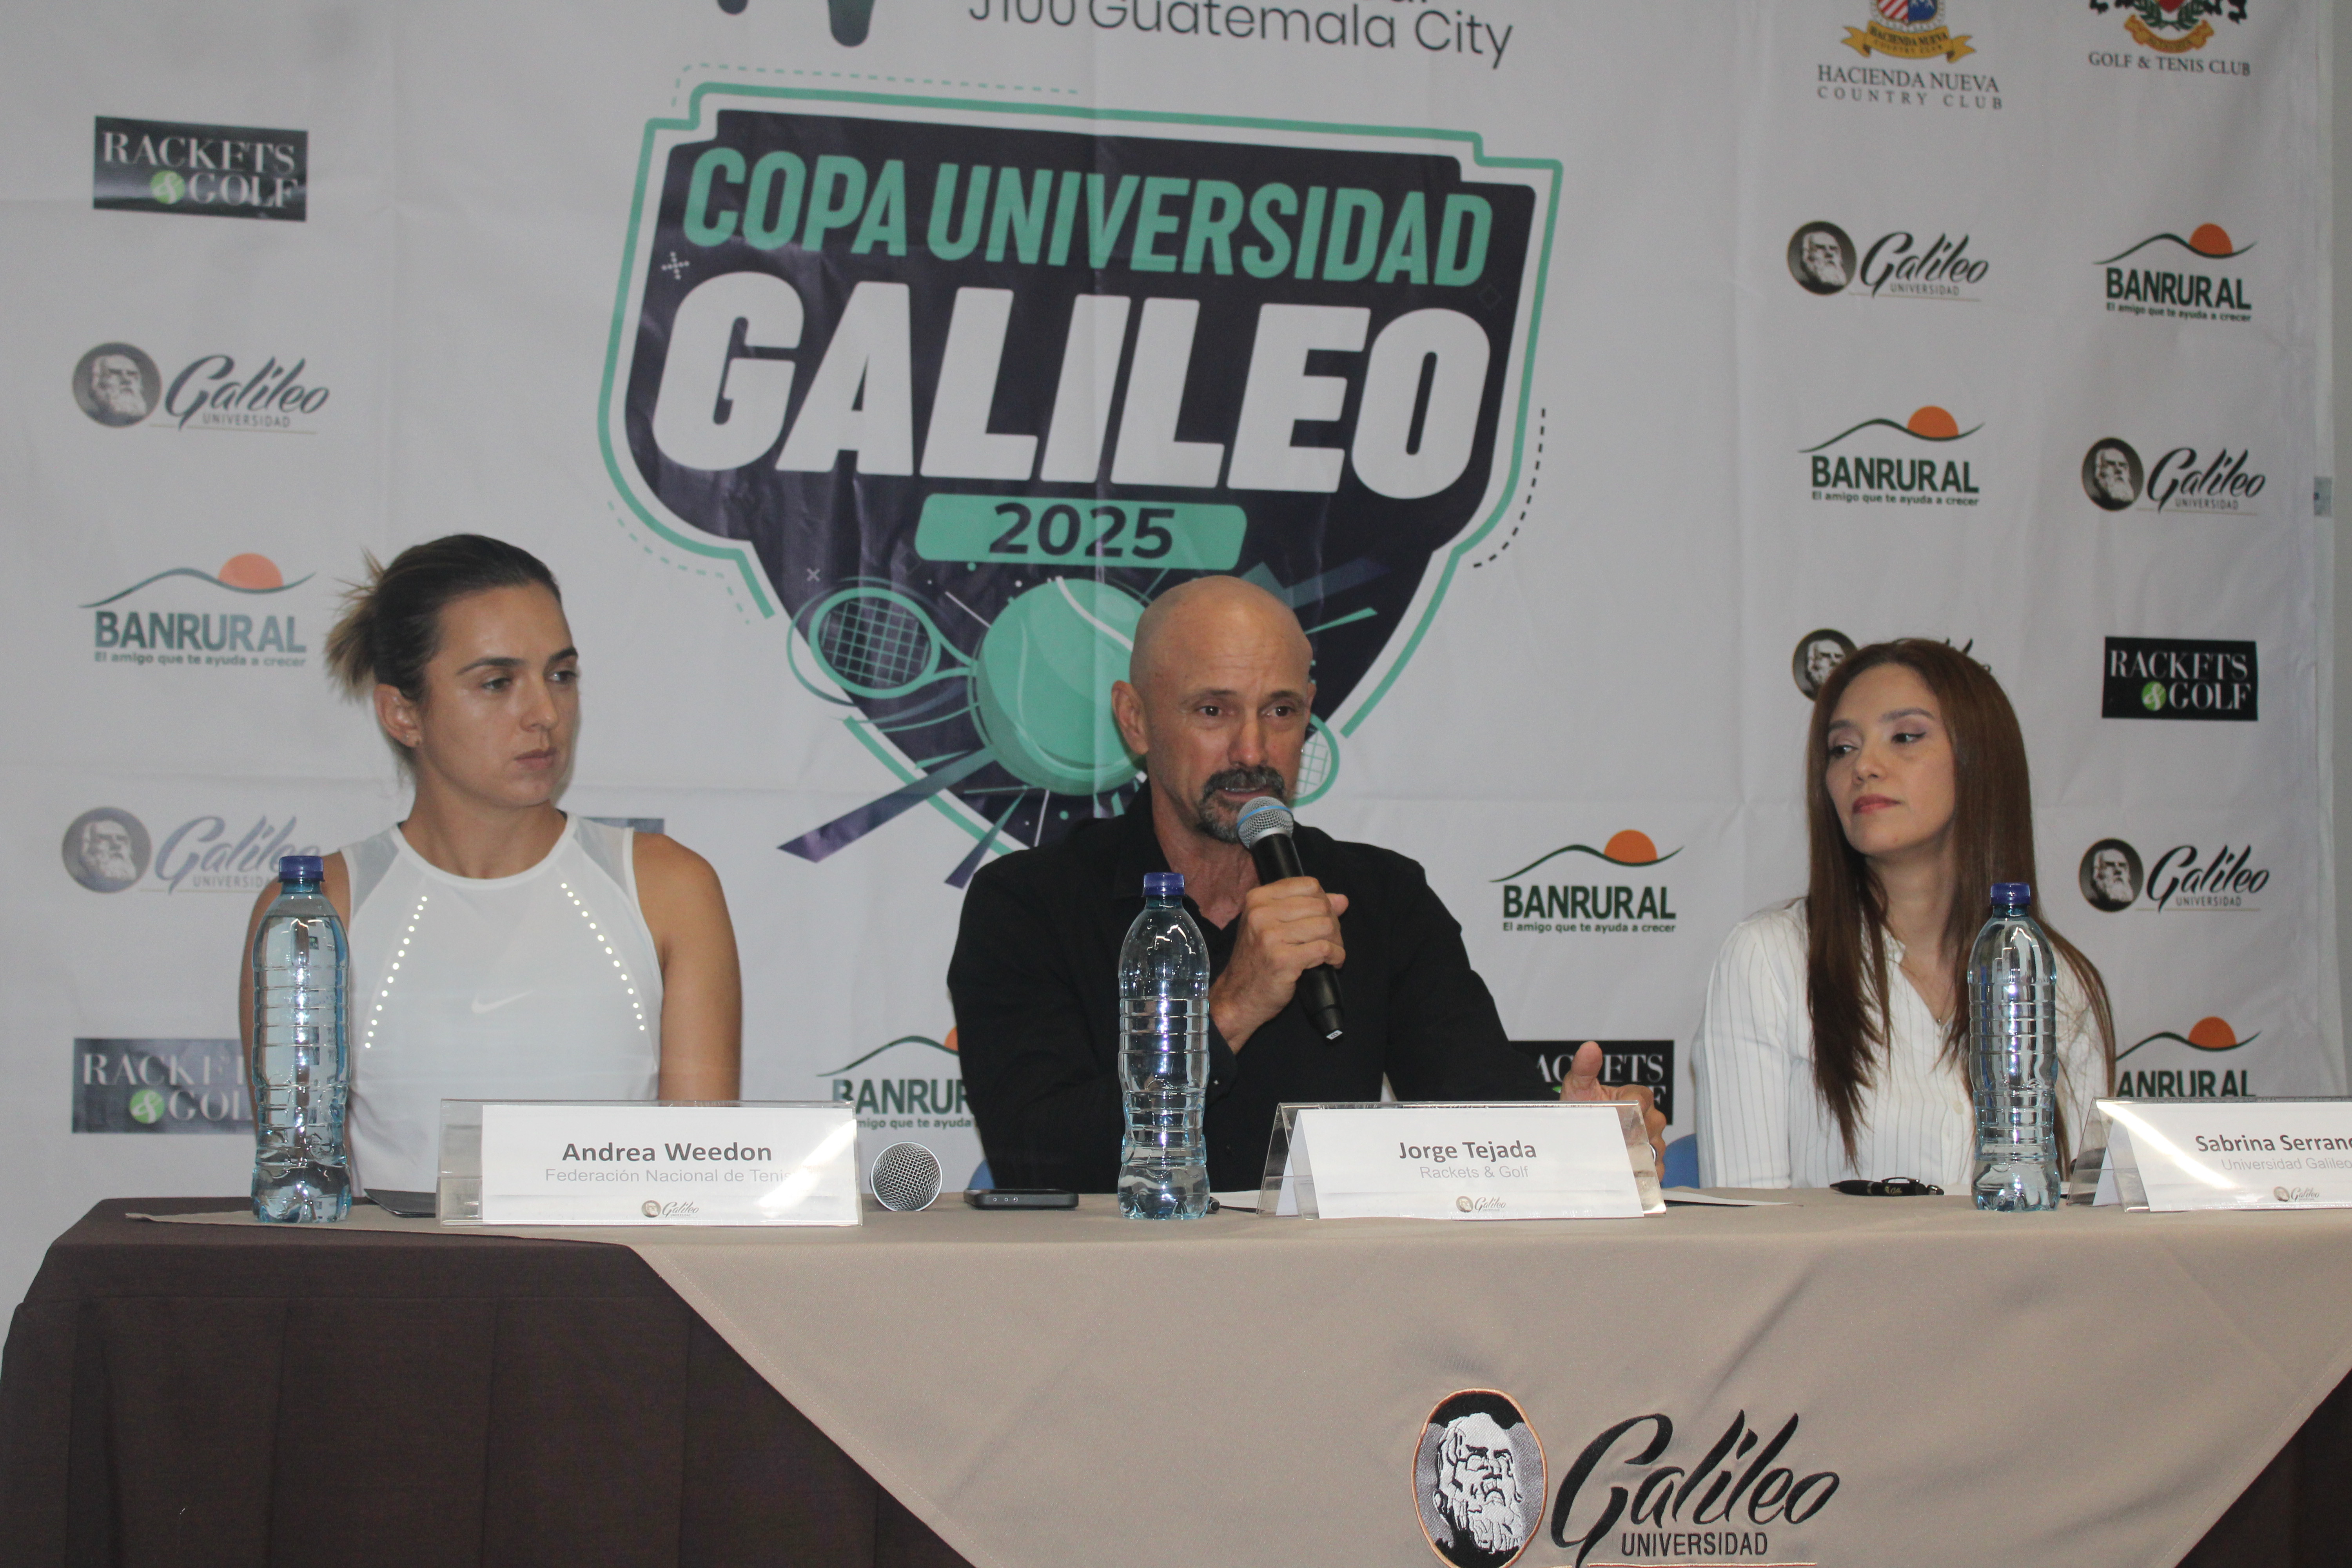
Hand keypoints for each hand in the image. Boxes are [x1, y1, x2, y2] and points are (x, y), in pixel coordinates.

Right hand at [1208, 877, 1348, 1050]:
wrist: (1237, 996)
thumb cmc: (1257, 961)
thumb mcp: (1273, 926)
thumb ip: (1306, 909)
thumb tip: (1342, 900)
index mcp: (1258, 898)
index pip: (1309, 885)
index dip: (1325, 902)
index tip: (1323, 919)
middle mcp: (1261, 913)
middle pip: (1320, 906)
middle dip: (1333, 924)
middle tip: (1329, 941)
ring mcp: (1270, 936)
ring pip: (1325, 926)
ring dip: (1336, 942)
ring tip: (1330, 954)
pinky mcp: (1283, 959)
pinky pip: (1325, 949)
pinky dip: (1336, 956)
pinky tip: (1331, 963)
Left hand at [1558, 1041, 1667, 1177]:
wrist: (1574, 1129)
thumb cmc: (1581, 1105)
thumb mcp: (1578, 1086)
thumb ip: (1584, 1067)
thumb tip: (1589, 1047)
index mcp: (1637, 1096)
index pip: (1643, 1099)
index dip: (1630, 1106)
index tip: (1614, 1113)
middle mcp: (1650, 1118)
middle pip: (1652, 1126)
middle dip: (1634, 1133)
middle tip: (1614, 1141)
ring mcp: (1652, 1141)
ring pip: (1655, 1149)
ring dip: (1637, 1155)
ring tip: (1617, 1160)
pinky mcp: (1650, 1163)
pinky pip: (1654, 1170)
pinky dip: (1642, 1175)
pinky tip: (1627, 1176)